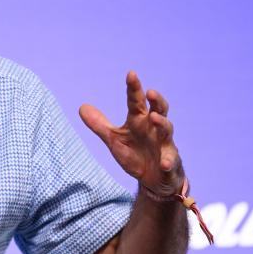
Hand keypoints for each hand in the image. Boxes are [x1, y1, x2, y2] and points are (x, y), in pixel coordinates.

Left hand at [79, 71, 182, 195]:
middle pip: (159, 110)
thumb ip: (99, 124)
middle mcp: (154, 129)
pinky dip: (168, 161)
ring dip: (162, 123)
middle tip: (150, 92)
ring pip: (167, 130)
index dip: (134, 88)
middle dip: (157, 101)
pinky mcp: (170, 163)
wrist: (152, 179)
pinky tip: (164, 163)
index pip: (137, 101)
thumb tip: (81, 107)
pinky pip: (171, 161)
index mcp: (139, 121)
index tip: (131, 74)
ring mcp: (165, 144)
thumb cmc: (135, 154)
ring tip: (154, 117)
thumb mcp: (114, 140)